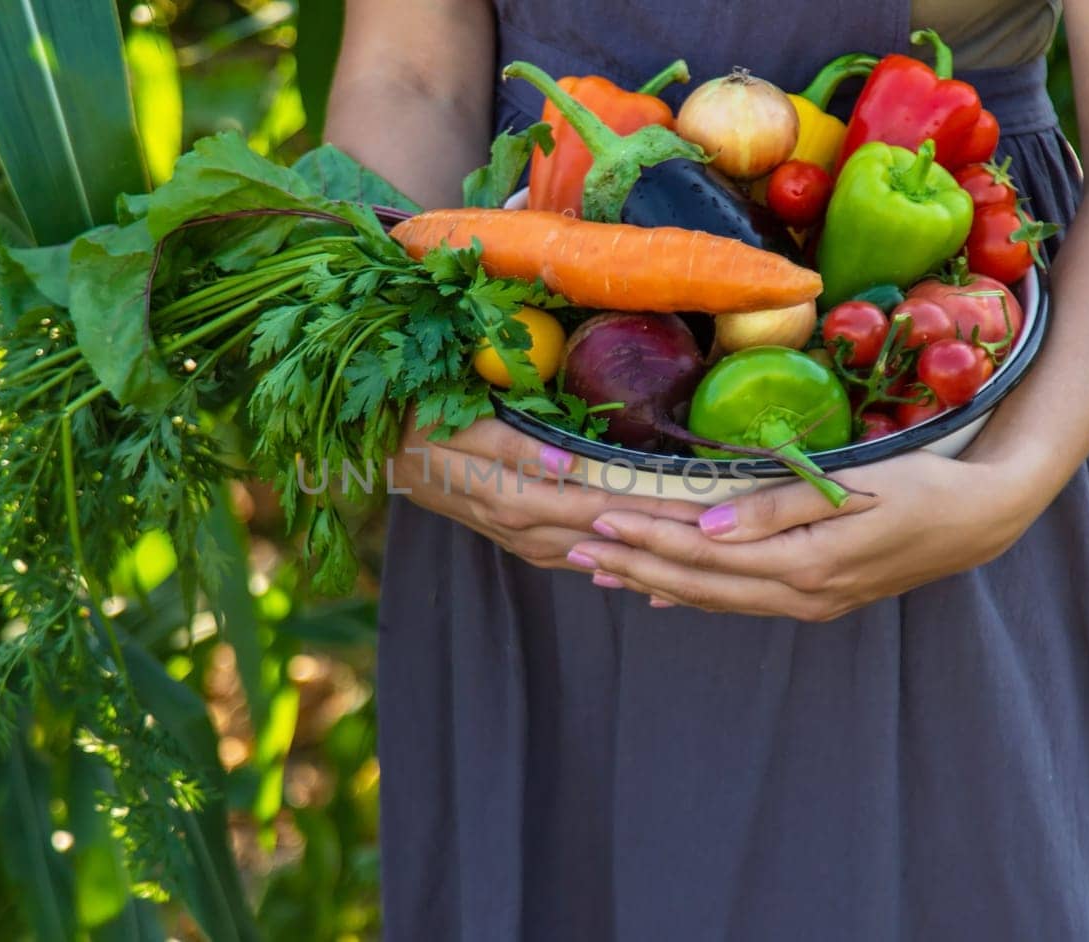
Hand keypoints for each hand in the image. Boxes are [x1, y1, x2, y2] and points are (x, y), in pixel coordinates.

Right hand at [392, 415, 702, 570]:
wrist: (373, 446)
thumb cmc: (417, 418)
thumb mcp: (458, 421)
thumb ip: (514, 444)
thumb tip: (570, 464)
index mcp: (510, 497)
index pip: (598, 506)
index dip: (648, 509)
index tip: (698, 505)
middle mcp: (519, 528)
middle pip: (604, 536)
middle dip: (660, 535)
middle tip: (716, 529)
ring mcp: (517, 539)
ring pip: (591, 555)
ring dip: (640, 555)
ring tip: (692, 550)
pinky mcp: (515, 539)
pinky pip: (571, 558)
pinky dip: (608, 563)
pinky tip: (639, 564)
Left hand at [563, 449, 1053, 618]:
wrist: (982, 519)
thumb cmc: (923, 487)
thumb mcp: (857, 487)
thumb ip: (779, 508)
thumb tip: (706, 528)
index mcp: (805, 564)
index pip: (705, 554)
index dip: (647, 537)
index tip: (598, 519)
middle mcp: (799, 594)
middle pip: (698, 582)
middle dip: (633, 563)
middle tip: (576, 548)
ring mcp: (808, 602)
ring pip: (714, 597)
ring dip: (654, 581)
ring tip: (601, 568)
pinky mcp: (816, 597)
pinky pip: (739, 601)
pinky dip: (694, 595)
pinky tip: (661, 592)